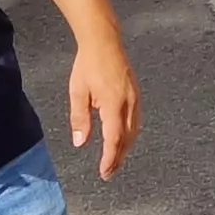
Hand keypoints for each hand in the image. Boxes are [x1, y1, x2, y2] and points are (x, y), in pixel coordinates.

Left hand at [68, 38, 138, 179]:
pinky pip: (136, 121)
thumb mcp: (78, 92)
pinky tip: (122, 140)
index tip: (104, 172)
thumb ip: (79, 119)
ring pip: (134, 131)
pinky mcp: (136, 95)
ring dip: (125, 148)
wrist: (104, 41)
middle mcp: (128, 103)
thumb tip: (80, 142)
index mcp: (113, 103)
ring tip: (115, 160)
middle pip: (127, 138)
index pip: (114, 138)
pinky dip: (129, 135)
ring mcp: (135, 98)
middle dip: (118, 158)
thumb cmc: (88, 65)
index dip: (110, 158)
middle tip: (108, 172)